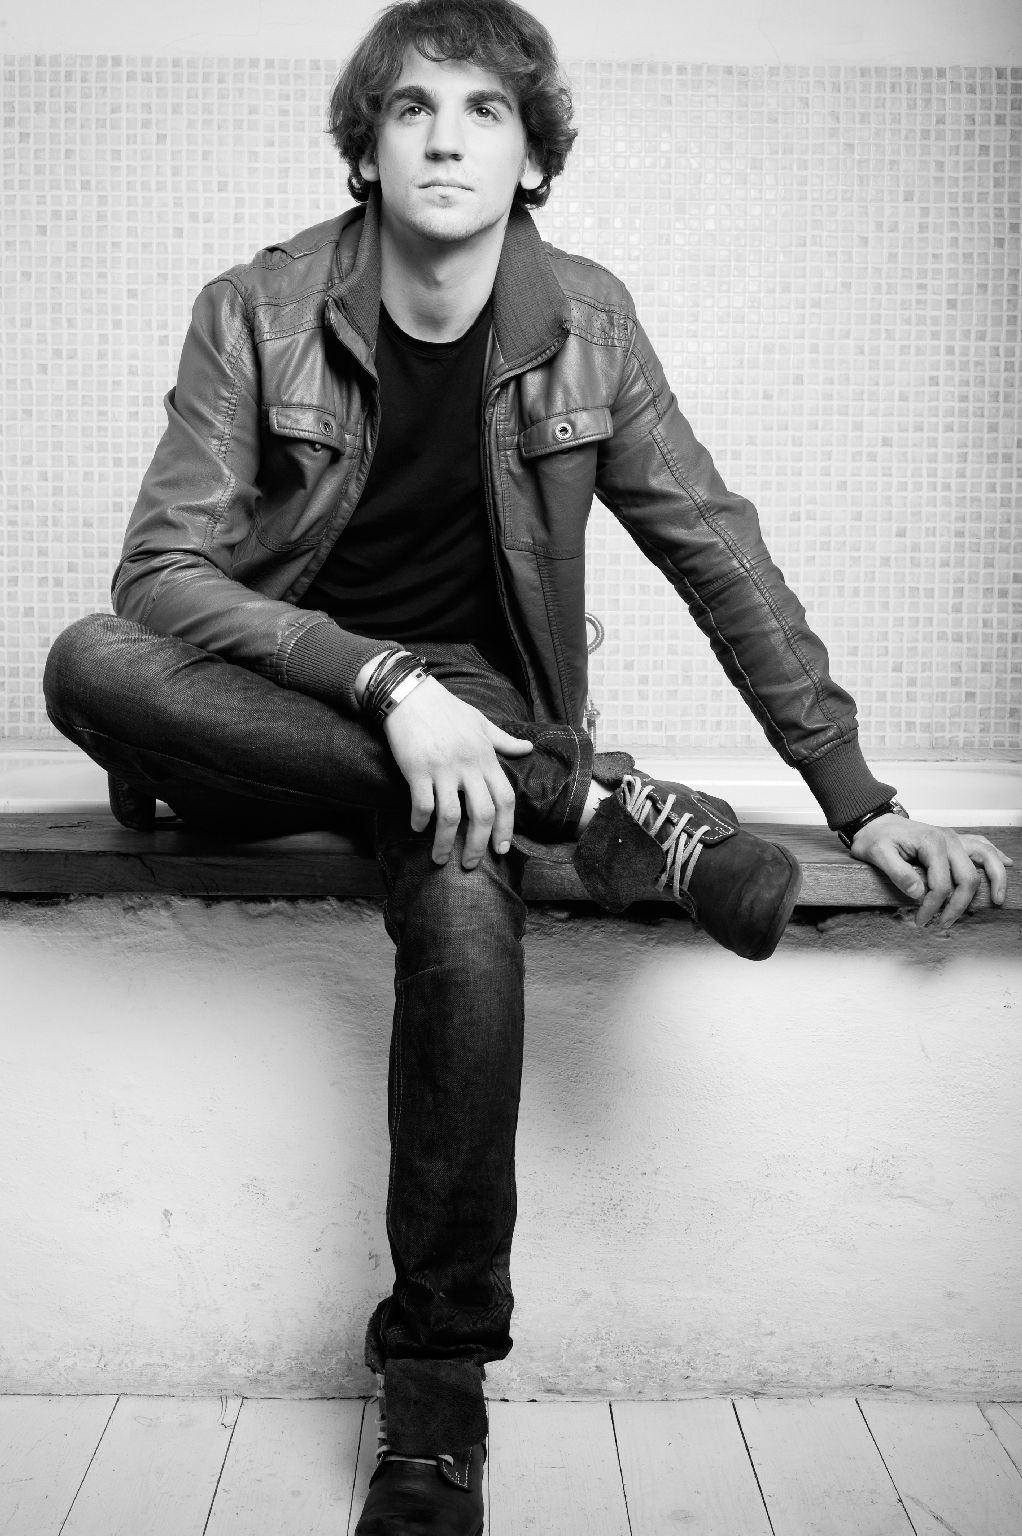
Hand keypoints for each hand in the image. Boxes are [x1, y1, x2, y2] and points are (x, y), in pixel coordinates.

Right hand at [381, 676, 533, 868]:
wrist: (411, 694)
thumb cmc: (446, 709)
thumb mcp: (481, 723)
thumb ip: (504, 741)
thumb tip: (527, 749)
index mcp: (486, 758)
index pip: (505, 799)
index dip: (506, 828)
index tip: (502, 848)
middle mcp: (468, 766)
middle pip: (482, 815)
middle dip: (478, 845)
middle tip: (471, 864)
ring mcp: (442, 769)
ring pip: (450, 817)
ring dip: (445, 843)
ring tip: (440, 859)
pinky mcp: (417, 769)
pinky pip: (422, 804)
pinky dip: (421, 821)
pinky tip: (418, 828)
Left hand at [849, 815, 1013, 929]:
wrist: (875, 822)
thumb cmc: (876, 838)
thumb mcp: (877, 855)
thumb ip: (897, 873)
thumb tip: (918, 893)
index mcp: (931, 843)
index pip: (941, 884)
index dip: (933, 907)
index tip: (921, 921)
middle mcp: (948, 839)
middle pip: (967, 877)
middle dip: (959, 905)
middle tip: (943, 924)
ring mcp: (954, 838)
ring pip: (986, 858)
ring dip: (994, 880)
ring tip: (997, 900)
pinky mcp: (955, 840)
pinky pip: (983, 846)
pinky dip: (995, 856)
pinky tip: (1006, 864)